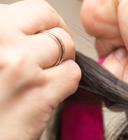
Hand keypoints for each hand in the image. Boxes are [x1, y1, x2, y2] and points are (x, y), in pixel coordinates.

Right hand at [0, 0, 79, 139]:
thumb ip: (6, 42)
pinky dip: (68, 82)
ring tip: (48, 78)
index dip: (44, 23)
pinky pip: (72, 74)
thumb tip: (33, 34)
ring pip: (65, 46)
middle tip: (56, 53)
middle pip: (50, 20)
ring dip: (63, 61)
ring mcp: (19, 64)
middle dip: (58, 36)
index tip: (46, 34)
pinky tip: (52, 93)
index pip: (31, 10)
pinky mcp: (38, 93)